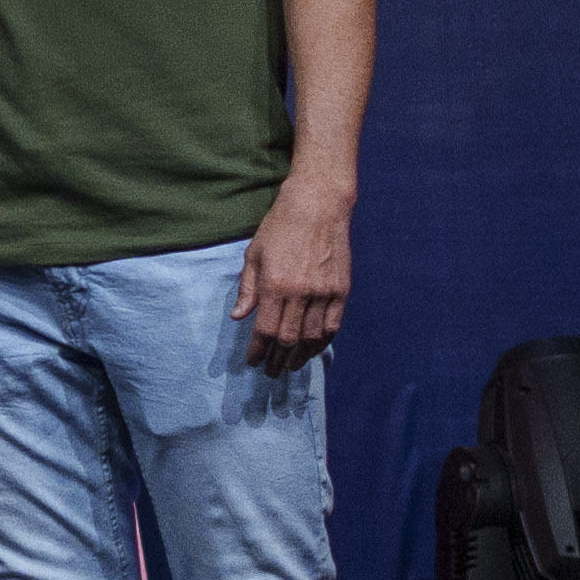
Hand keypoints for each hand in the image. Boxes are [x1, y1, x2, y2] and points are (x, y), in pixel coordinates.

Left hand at [235, 182, 353, 366]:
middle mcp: (300, 293)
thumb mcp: (254, 254)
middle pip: (288, 338)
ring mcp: (324, 293)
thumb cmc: (279, 228)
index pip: (264, 329)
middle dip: (278, 359)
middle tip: (271, 371)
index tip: (252, 362)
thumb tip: (238, 317)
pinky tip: (313, 350)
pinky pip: (333, 326)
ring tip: (291, 366)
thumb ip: (247, 289)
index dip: (258, 350)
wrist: (317, 208)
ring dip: (300, 356)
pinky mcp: (342, 291)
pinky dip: (322, 342)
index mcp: (274, 285)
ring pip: (312, 337)